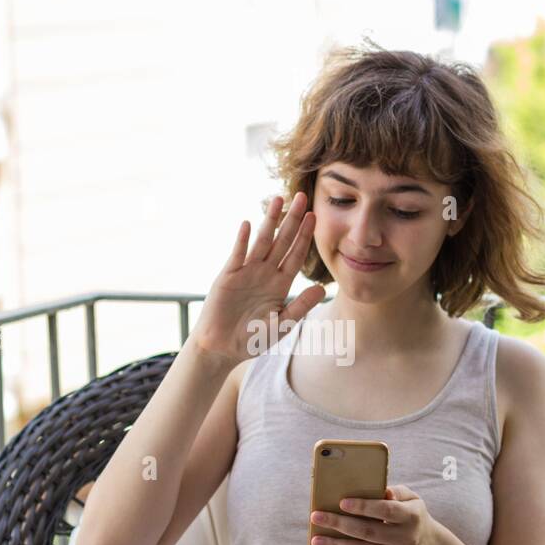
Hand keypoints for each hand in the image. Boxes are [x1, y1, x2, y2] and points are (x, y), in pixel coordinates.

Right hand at [190, 192, 326, 366]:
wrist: (222, 348)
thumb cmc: (252, 339)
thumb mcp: (282, 325)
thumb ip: (300, 306)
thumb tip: (321, 287)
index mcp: (281, 284)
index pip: (296, 254)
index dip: (305, 236)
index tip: (315, 217)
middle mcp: (265, 273)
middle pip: (282, 241)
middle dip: (292, 219)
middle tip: (303, 196)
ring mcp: (246, 272)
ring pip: (261, 242)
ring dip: (269, 221)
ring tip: (277, 200)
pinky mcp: (228, 276)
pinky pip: (237, 255)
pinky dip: (242, 241)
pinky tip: (249, 225)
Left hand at [309, 485, 442, 544]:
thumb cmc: (410, 514)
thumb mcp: (411, 499)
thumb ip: (396, 492)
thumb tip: (380, 491)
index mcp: (413, 517)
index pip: (386, 510)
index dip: (364, 506)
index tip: (342, 502)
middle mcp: (408, 539)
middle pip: (369, 532)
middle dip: (340, 524)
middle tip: (316, 516)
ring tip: (316, 540)